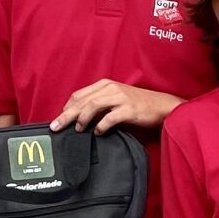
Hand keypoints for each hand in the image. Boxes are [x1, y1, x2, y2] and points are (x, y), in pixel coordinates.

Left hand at [54, 79, 179, 134]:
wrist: (163, 106)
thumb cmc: (139, 105)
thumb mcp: (117, 99)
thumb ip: (100, 105)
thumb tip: (80, 118)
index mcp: (105, 84)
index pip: (79, 94)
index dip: (67, 107)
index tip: (59, 118)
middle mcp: (111, 88)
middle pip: (82, 101)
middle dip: (66, 114)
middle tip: (56, 127)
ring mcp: (121, 98)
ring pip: (92, 106)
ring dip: (82, 119)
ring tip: (77, 130)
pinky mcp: (129, 109)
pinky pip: (110, 118)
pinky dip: (101, 126)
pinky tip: (98, 133)